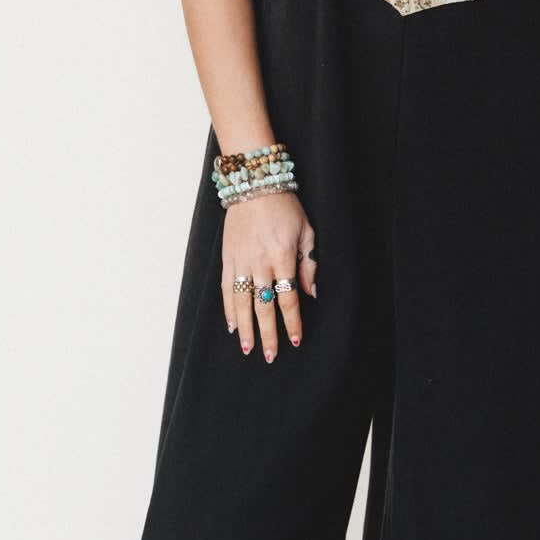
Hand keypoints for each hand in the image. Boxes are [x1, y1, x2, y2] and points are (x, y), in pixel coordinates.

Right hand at [220, 191, 316, 359]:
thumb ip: (309, 264)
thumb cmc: (285, 207)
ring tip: (247, 348)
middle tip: (270, 356)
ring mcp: (241, 261)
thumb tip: (312, 294)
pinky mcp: (227, 258)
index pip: (288, 298)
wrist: (254, 184)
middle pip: (264, 306)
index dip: (292, 322)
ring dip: (245, 328)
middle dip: (268, 334)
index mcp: (282, 257)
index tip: (295, 340)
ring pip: (242, 302)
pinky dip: (228, 309)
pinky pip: (226, 288)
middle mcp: (260, 263)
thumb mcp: (307, 231)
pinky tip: (232, 325)